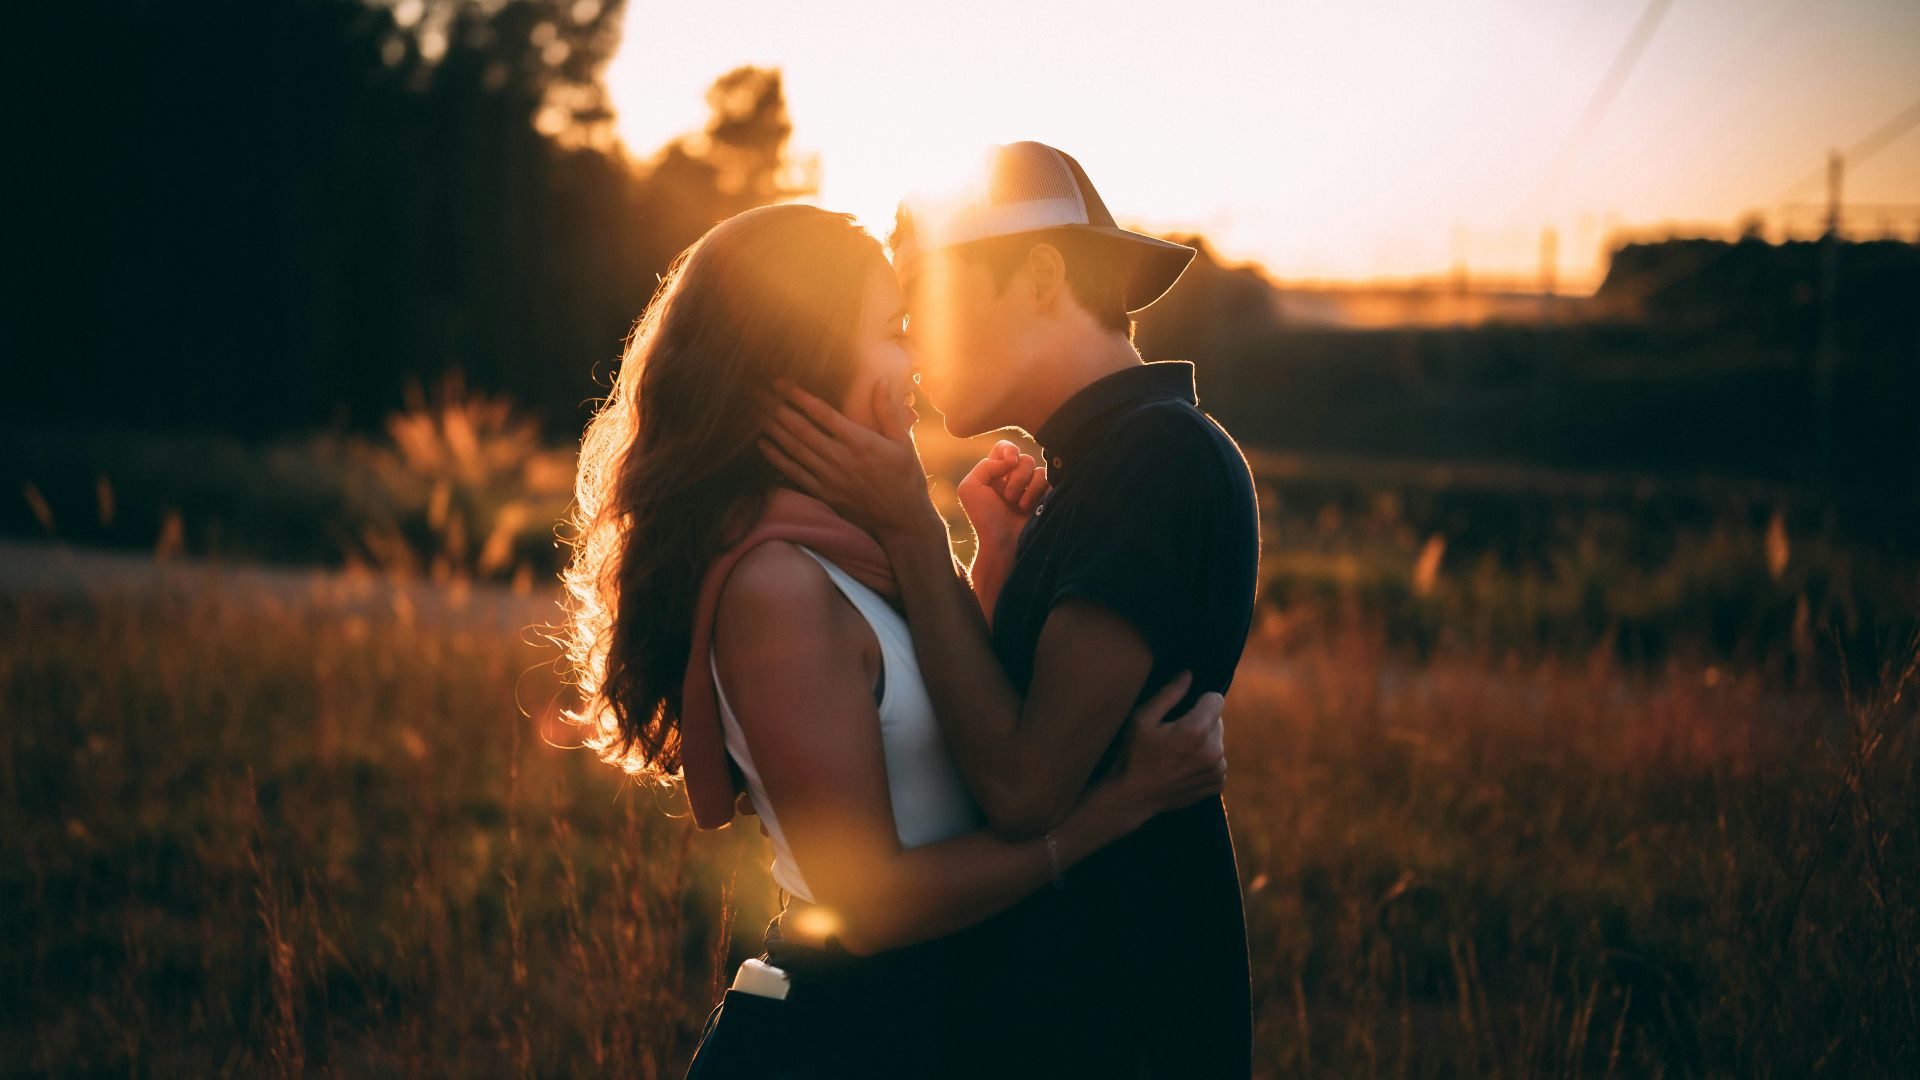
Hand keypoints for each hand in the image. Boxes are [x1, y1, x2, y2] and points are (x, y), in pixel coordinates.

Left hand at [758, 376, 946, 543]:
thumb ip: (887, 411)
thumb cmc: (906, 477)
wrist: (902, 519)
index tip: (782, 383)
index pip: (822, 413)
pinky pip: (794, 473)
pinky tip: (762, 444)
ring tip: (755, 411)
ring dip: (772, 428)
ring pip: (794, 448)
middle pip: (801, 428)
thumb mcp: (903, 441)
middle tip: (758, 392)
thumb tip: (880, 381)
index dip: (799, 396)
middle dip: (777, 408)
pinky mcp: (824, 493)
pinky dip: (776, 457)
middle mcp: (841, 458)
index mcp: (860, 441)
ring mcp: (830, 477)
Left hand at [958, 440, 1047, 570]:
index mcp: (994, 473)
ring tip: (1019, 506)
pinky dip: (1037, 492)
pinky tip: (1030, 508)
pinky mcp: (1045, 495)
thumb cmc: (985, 518)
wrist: (1004, 543)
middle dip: (1016, 477)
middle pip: (1022, 458)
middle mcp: (1012, 478)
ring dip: (1026, 487)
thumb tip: (1011, 461)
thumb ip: (985, 465)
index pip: (1004, 448)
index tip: (1010, 462)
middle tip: (1008, 498)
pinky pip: (1047, 479)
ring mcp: (1030, 487)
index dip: (1009, 450)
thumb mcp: (970, 488)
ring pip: (1036, 467)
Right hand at [1111, 672, 1226, 818]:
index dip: (1199, 700)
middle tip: (1174, 735)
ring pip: (1218, 741)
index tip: (1181, 711)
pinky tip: (1183, 767)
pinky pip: (1218, 761)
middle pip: (1217, 720)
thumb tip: (1189, 674)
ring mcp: (1217, 770)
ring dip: (1203, 743)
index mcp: (1195, 731)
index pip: (1216, 699)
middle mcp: (1213, 751)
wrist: (1133, 797)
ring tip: (1177, 753)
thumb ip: (1169, 694)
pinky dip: (1205, 762)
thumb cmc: (1133, 754)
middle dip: (1200, 722)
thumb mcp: (1142, 718)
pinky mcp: (1217, 784)